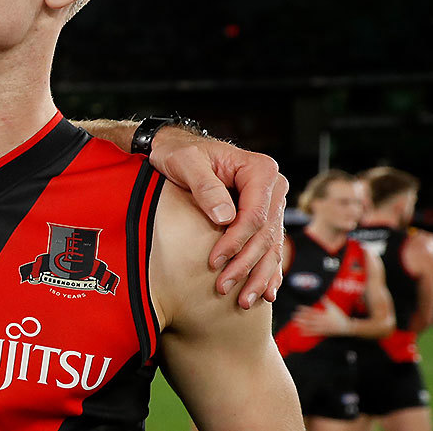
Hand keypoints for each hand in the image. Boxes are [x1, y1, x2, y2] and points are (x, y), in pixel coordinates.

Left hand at [148, 127, 286, 308]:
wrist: (178, 149)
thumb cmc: (180, 153)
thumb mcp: (187, 162)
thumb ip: (206, 186)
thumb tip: (225, 217)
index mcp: (260, 170)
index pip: (255, 215)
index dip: (236, 241)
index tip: (214, 261)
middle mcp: (273, 188)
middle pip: (265, 234)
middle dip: (245, 265)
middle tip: (224, 288)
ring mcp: (271, 203)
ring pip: (271, 246)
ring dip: (259, 276)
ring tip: (244, 301)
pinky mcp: (263, 217)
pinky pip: (270, 247)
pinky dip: (268, 271)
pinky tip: (266, 293)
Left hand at [293, 300, 350, 336]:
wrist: (347, 327)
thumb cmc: (340, 316)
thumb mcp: (334, 308)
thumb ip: (327, 302)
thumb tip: (322, 296)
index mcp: (324, 315)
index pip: (312, 311)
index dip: (305, 310)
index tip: (298, 308)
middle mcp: (322, 321)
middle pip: (310, 319)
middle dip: (302, 317)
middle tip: (293, 316)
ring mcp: (323, 327)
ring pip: (311, 326)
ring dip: (303, 325)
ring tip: (295, 323)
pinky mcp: (324, 332)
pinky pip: (314, 333)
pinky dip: (308, 333)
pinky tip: (301, 332)